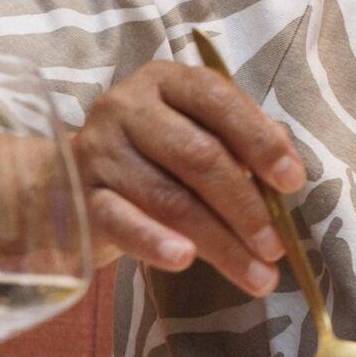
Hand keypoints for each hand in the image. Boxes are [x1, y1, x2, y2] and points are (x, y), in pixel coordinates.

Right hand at [71, 61, 306, 294]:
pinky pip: (121, 221)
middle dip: (246, 206)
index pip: (219, 101)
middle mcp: (127, 107)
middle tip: (276, 247)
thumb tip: (285, 162)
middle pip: (198, 155)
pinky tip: (185, 260)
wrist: (63, 180)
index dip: (260, 141)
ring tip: (258, 275)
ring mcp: (99, 151)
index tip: (293, 181)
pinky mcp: (78, 198)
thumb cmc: (150, 154)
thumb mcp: (194, 131)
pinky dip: (154, 242)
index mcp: (166, 81)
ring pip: (169, 198)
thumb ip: (238, 139)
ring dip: (220, 241)